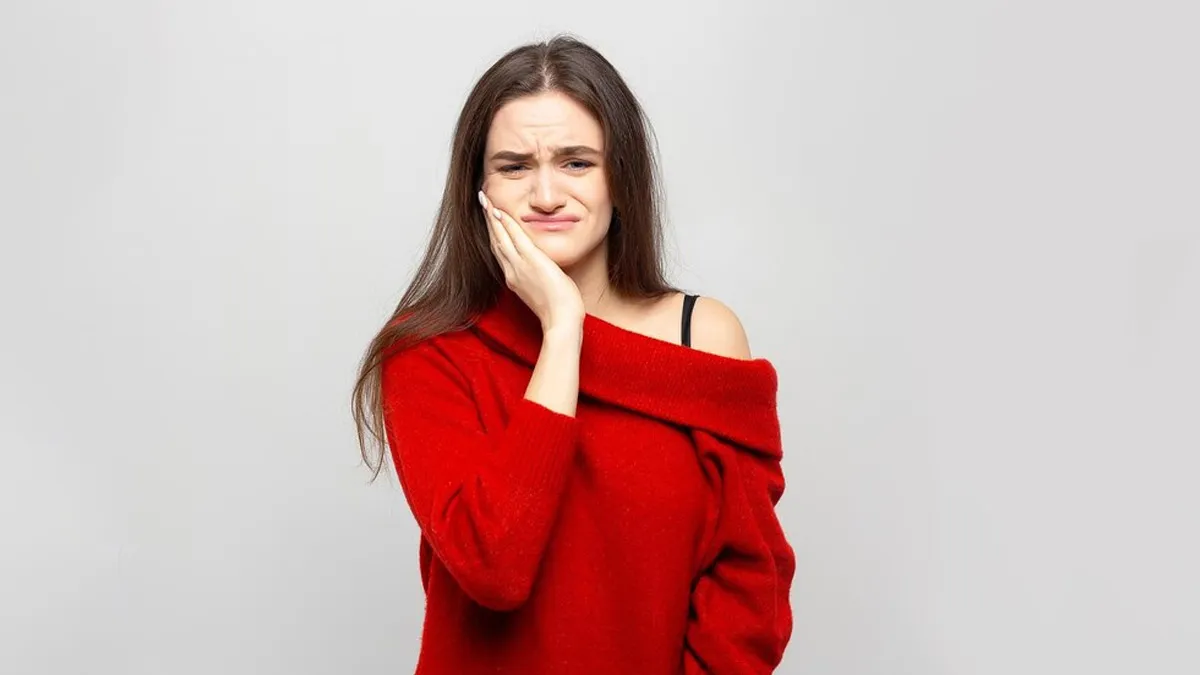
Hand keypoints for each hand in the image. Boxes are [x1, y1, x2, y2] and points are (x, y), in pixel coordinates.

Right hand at [479, 190, 584, 331]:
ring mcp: (519, 267)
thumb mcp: (543, 291)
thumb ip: (538, 279)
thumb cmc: (558, 310)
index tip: (490, 219)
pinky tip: (499, 211)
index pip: (501, 251)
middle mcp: (512, 272)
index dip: (494, 234)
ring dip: (491, 217)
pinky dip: (506, 224)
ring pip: (500, 237)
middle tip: (482, 203)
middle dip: (488, 221)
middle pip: (495, 241)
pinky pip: (515, 238)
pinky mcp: (531, 262)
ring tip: (485, 200)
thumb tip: (543, 272)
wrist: (560, 321)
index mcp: (514, 279)